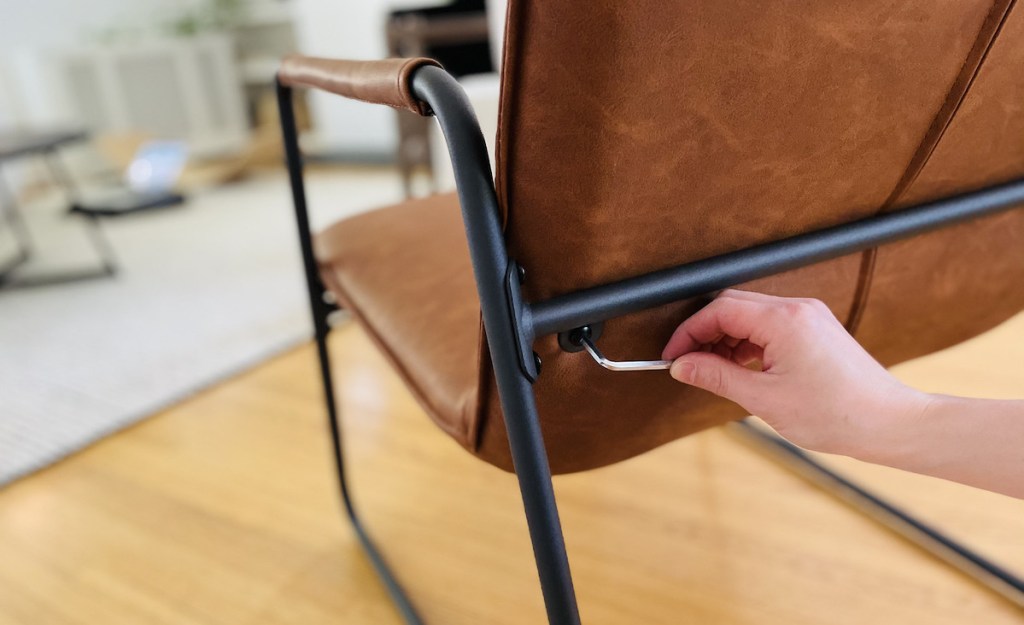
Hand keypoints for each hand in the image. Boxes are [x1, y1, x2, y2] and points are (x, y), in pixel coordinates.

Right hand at [662, 289, 929, 458]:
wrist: (889, 424)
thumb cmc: (836, 414)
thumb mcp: (763, 398)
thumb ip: (716, 376)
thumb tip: (682, 366)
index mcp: (784, 320)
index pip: (720, 310)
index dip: (689, 332)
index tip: (673, 356)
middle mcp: (798, 309)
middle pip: (733, 306)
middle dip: (704, 333)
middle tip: (687, 364)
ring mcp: (810, 317)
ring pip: (751, 315)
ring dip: (726, 339)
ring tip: (714, 371)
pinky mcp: (817, 329)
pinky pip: (771, 326)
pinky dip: (749, 343)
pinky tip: (742, 369)